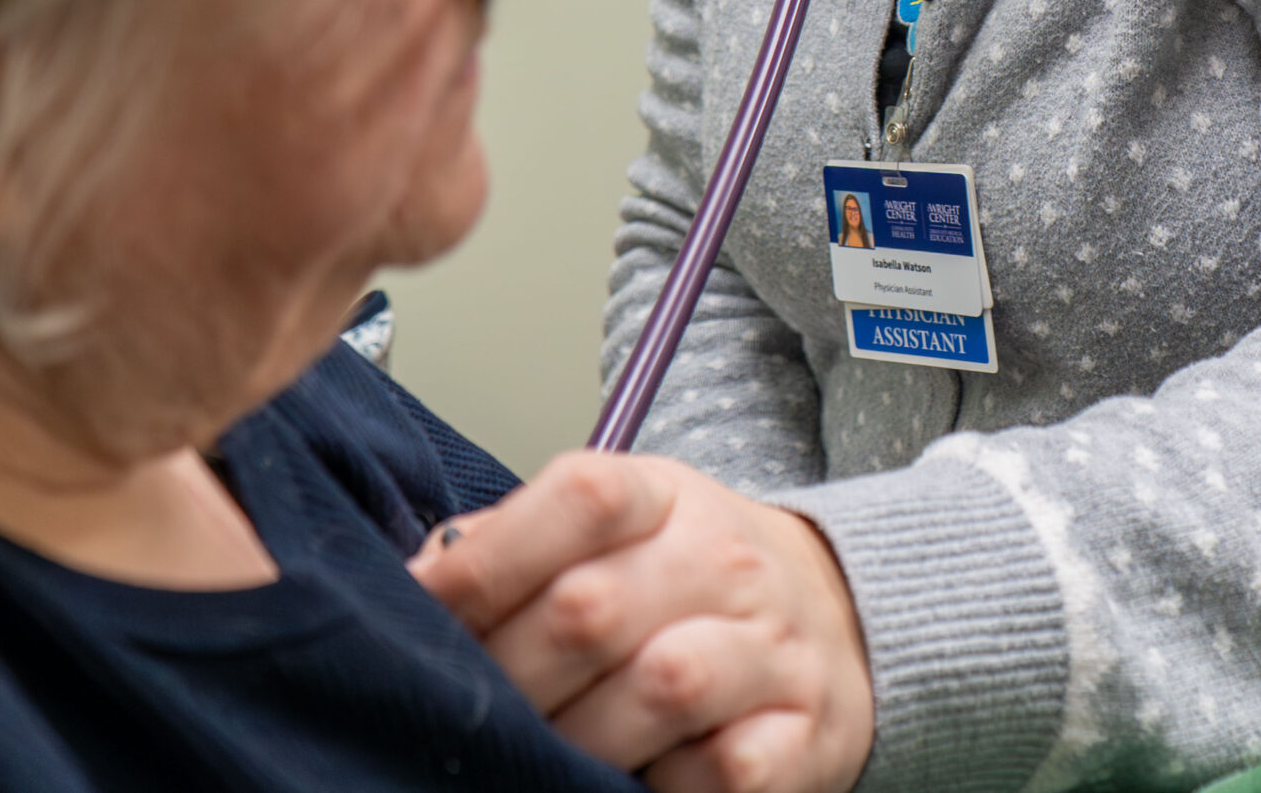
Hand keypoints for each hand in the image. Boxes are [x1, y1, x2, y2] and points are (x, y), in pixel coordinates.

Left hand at [410, 452, 873, 792]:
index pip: (580, 497)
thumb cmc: (690, 580)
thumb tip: (421, 581)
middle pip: (592, 608)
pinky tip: (632, 785)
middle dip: (507, 673)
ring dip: (576, 736)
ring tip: (538, 756)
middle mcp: (726, 560)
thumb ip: (520, 543)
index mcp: (665, 497)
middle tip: (465, 711)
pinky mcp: (803, 734)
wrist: (839, 617)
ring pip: (660, 686)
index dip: (488, 563)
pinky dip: (663, 789)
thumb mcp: (618, 529)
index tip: (424, 610)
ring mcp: (772, 648)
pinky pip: (724, 770)